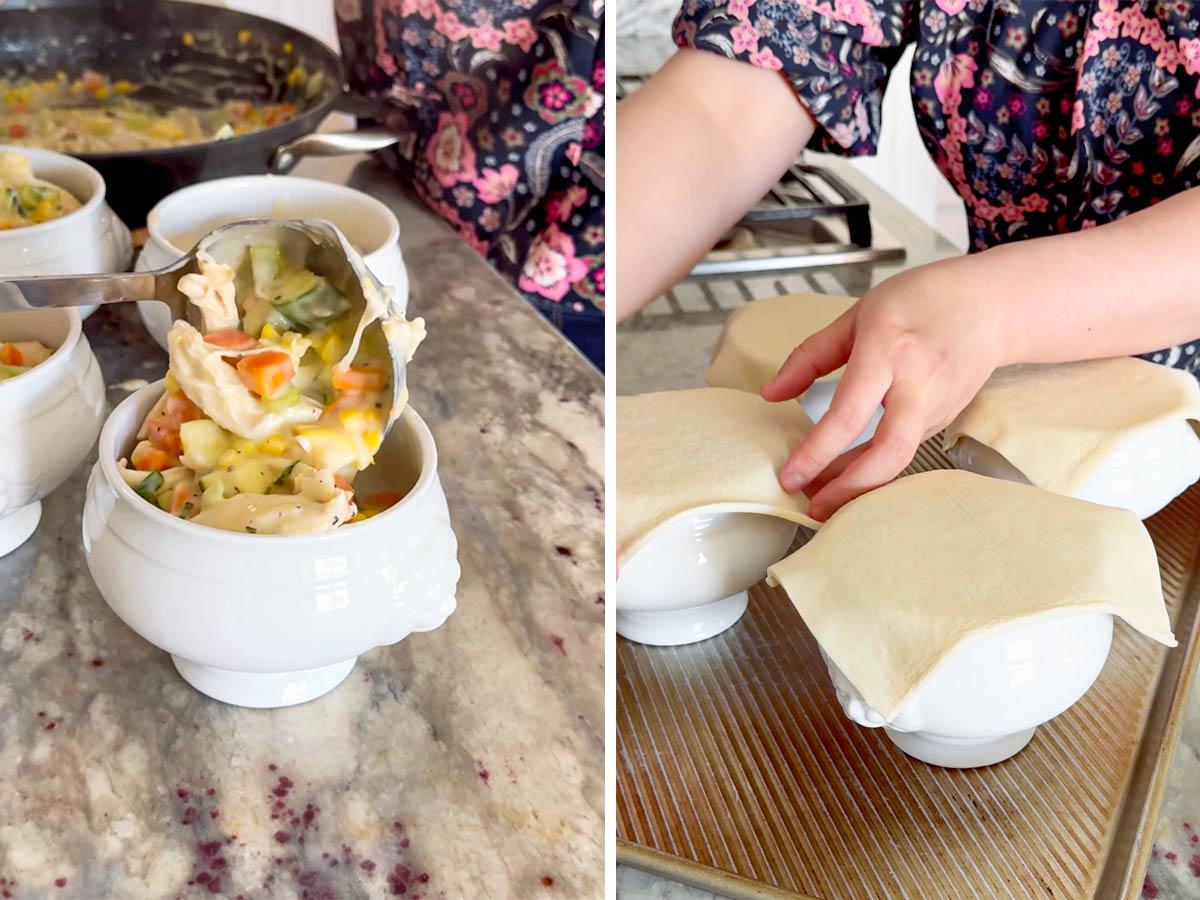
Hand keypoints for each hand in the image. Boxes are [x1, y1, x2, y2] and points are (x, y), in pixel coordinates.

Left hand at [760, 265, 1008, 519]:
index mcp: (888, 351)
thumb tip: (771, 392)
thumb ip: (811, 356)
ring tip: (820, 496)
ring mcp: (937, 406)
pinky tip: (846, 474)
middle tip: (812, 507)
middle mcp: (917, 384)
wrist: (993, 305)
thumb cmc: (923, 300)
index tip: (790, 475)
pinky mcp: (944, 420)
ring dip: (858, 485)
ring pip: (898, 460)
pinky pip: (904, 451)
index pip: (849, 413)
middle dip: (849, 489)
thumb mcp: (858, 315)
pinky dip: (874, 469)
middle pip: (888, 453)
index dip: (817, 451)